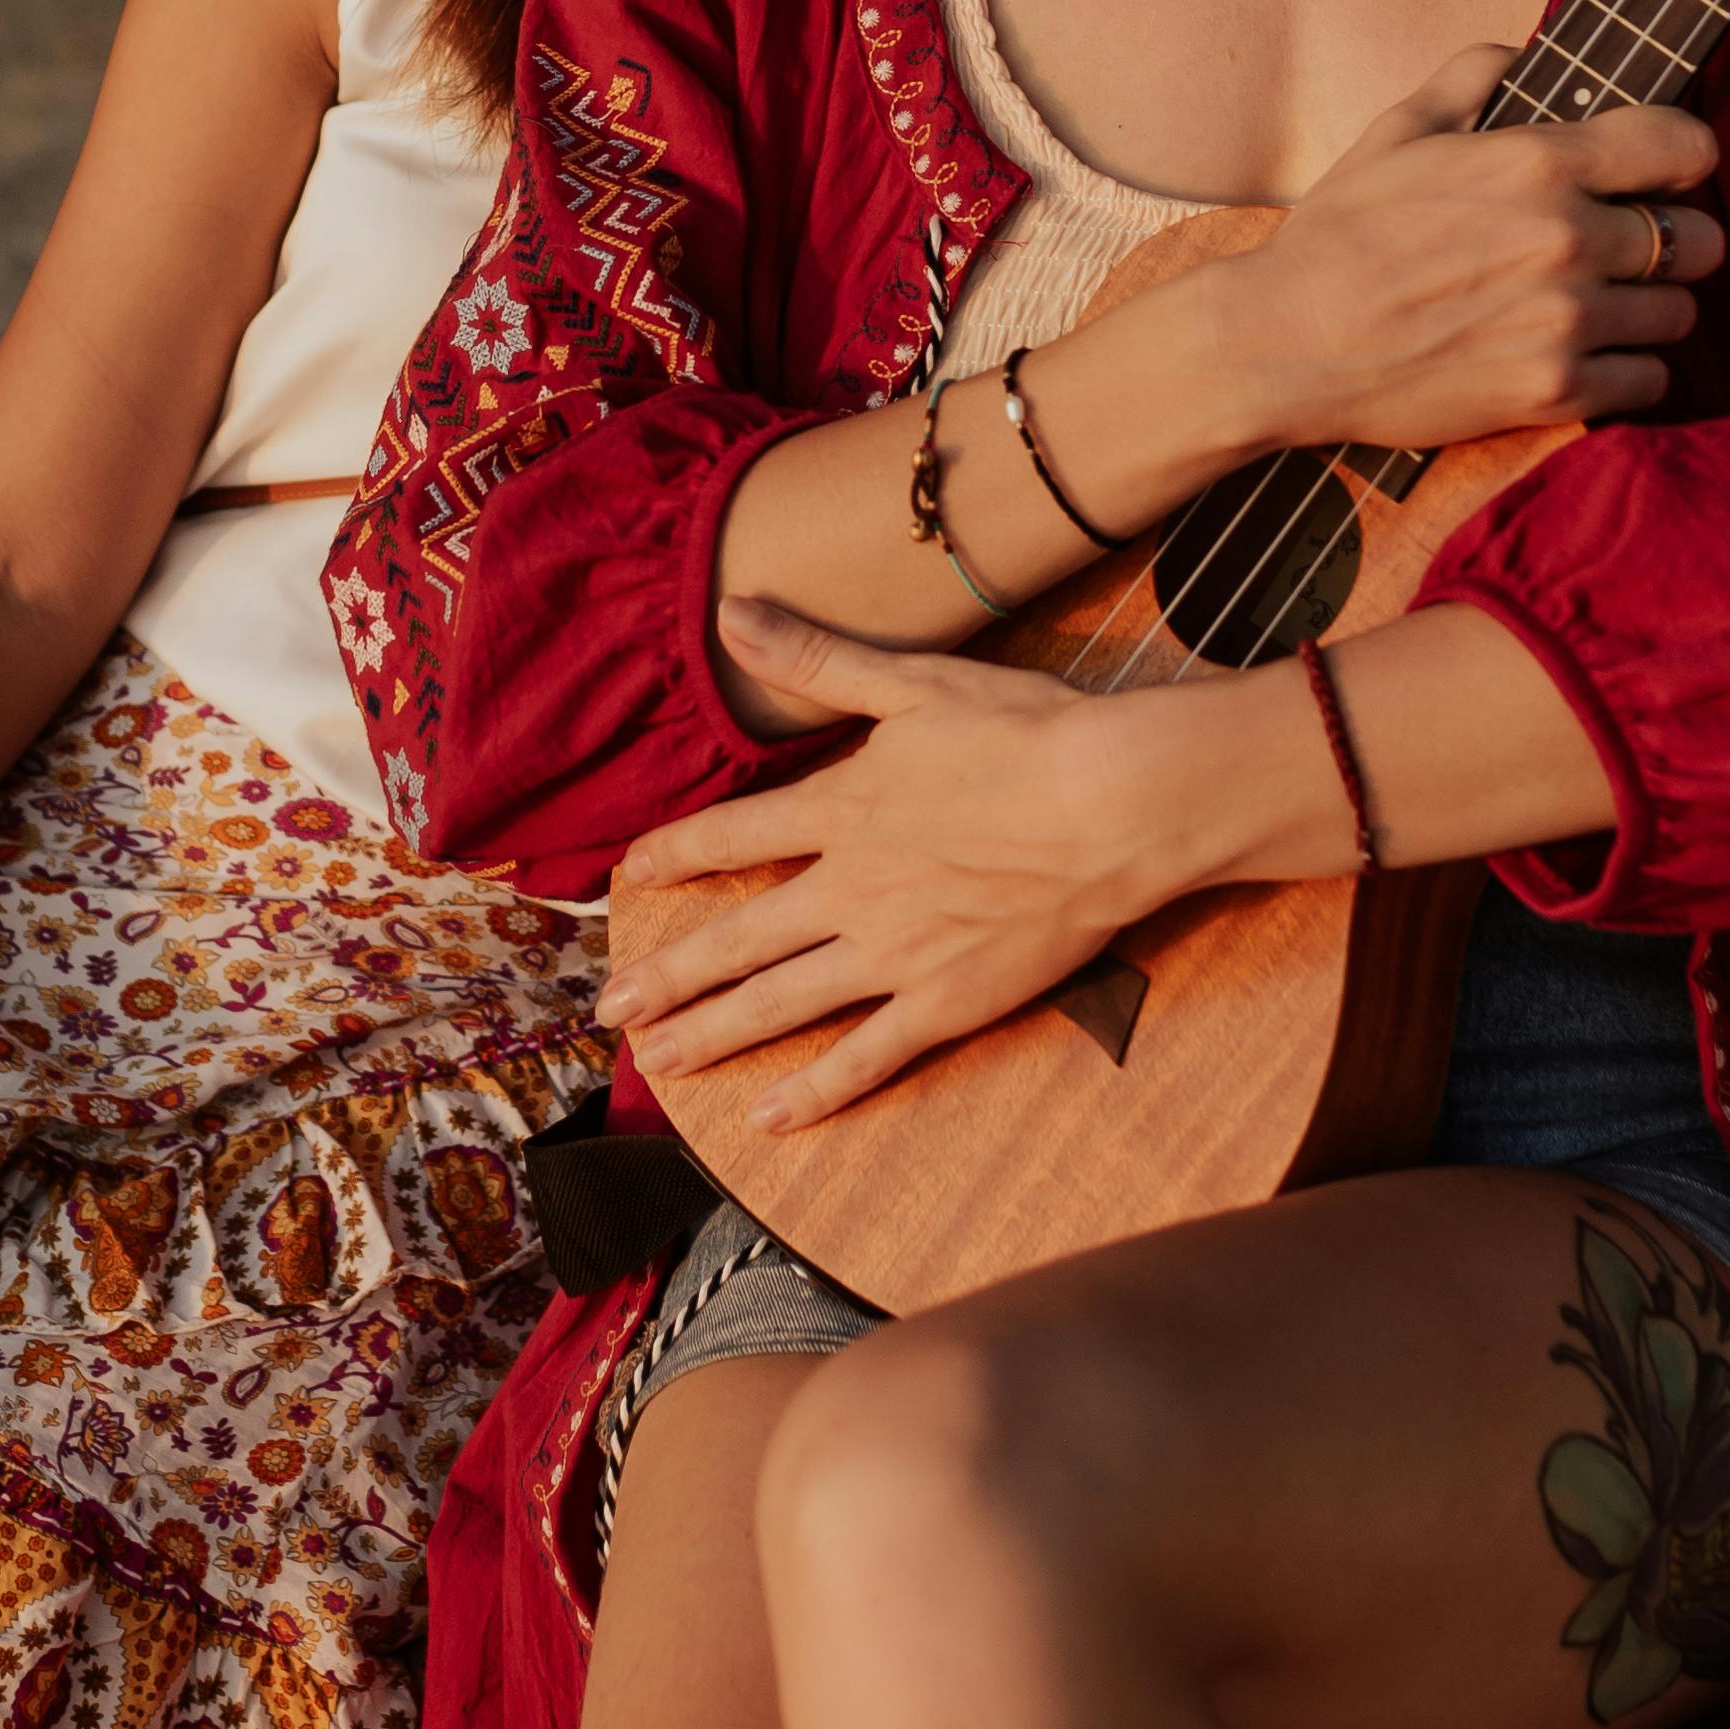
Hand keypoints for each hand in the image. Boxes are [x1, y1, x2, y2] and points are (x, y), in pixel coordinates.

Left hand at [605, 598, 1325, 1126]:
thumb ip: (817, 657)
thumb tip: (732, 609)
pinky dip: (815, 1092)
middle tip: (610, 1010)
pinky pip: (867, 1057)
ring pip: (782, 1004)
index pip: (731, 837)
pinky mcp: (948, 1002)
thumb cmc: (1029, 733)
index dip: (672, 857)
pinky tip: (768, 1120)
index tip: (623, 881)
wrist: (1119, 804)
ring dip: (713, 1034)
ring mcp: (896, 954)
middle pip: (737, 938)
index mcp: (842, 810)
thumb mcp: (914, 680)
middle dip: (668, 975)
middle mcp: (852, 889)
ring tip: (660, 1062)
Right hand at [1199, 46, 1726, 459]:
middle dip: (1676, 241)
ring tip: (1607, 309)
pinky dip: (1628, 372)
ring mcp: (1567, 321)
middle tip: (1637, 251)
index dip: (1687, 156)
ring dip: (1651, 310)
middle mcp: (1568, 238)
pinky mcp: (1556, 391)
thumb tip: (1521, 52)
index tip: (1672, 170)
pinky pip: (1651, 381)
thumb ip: (1471, 76)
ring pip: (1681, 315)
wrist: (1288, 342)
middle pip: (1701, 240)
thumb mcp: (1396, 130)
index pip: (1683, 145)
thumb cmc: (1338, 233)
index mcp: (1538, 163)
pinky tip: (1587, 357)